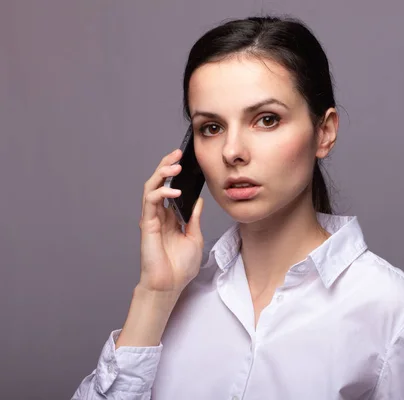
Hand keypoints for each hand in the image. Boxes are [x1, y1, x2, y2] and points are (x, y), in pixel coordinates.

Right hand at [138, 148, 203, 292]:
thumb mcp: (195, 237)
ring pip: (151, 188)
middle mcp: (159, 215)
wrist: (170, 285)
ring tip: (174, 165)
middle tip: (178, 153)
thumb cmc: (181, 266)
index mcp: (170, 217)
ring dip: (161, 174)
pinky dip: (161, 193)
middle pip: (159, 183)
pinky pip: (151, 202)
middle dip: (166, 166)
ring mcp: (152, 219)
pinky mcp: (148, 225)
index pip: (171, 188)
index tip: (186, 161)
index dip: (176, 174)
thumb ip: (194, 218)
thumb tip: (198, 201)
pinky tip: (174, 190)